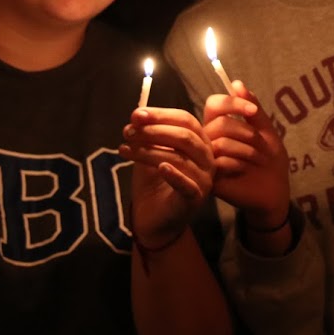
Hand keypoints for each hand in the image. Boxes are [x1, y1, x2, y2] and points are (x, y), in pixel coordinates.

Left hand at [121, 106, 214, 248]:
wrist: (152, 220)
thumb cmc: (154, 183)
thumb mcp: (150, 152)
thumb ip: (147, 135)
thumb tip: (137, 114)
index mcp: (199, 142)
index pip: (185, 120)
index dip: (161, 115)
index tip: (136, 115)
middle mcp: (207, 158)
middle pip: (185, 136)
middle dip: (153, 131)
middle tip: (128, 132)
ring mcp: (204, 179)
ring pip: (180, 157)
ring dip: (150, 150)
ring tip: (126, 149)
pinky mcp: (195, 199)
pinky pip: (187, 185)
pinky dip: (174, 175)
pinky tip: (160, 168)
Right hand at [202, 80, 290, 229]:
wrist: (275, 191)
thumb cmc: (270, 160)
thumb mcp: (266, 131)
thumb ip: (253, 109)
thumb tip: (236, 83)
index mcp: (221, 126)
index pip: (214, 104)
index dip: (232, 103)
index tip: (253, 112)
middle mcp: (210, 141)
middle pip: (219, 124)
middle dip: (246, 132)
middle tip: (262, 145)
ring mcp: (207, 160)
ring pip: (219, 143)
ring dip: (247, 149)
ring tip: (258, 159)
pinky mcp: (209, 179)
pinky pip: (219, 163)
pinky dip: (239, 163)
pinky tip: (246, 170)